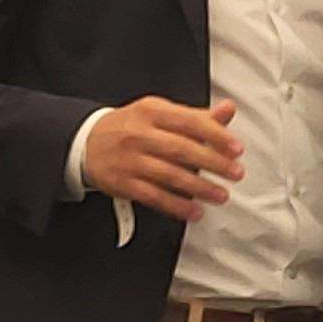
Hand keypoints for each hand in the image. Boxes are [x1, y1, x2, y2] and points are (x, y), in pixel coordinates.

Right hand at [82, 97, 242, 224]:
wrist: (86, 142)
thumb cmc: (130, 126)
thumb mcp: (159, 112)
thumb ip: (195, 115)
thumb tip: (228, 110)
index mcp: (152, 111)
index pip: (190, 122)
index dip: (216, 136)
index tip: (236, 149)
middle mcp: (140, 134)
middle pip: (182, 149)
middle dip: (213, 163)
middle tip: (236, 173)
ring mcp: (130, 160)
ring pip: (170, 175)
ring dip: (199, 187)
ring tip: (220, 195)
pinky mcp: (123, 183)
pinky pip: (154, 197)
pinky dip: (176, 206)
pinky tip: (194, 211)